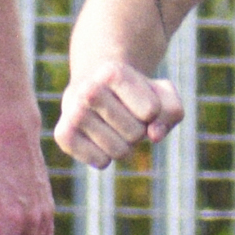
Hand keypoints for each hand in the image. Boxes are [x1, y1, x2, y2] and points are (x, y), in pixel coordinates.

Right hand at [53, 59, 180, 168]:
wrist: (95, 86)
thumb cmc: (134, 92)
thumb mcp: (161, 93)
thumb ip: (171, 111)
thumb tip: (154, 135)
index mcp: (113, 72)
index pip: (151, 112)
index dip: (152, 111)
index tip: (138, 99)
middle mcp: (88, 90)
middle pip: (136, 134)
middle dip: (138, 129)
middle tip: (124, 115)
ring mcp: (72, 113)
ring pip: (120, 151)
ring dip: (124, 145)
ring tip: (112, 126)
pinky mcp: (62, 135)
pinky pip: (100, 162)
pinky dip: (106, 157)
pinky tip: (98, 138)